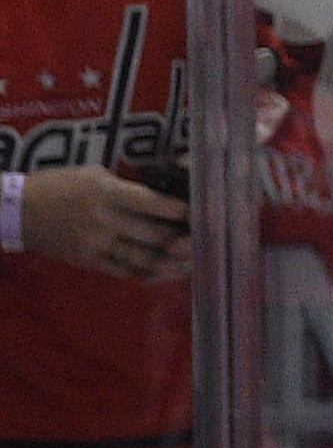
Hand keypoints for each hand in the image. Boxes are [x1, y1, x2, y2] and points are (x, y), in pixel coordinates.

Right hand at [17, 164, 187, 280]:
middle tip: (200, 239)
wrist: (17, 210)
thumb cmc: (58, 186)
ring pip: (145, 259)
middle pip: (157, 236)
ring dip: (169, 261)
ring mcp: (96, 243)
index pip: (154, 203)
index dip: (181, 210)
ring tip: (187, 259)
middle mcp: (104, 219)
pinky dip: (145, 272)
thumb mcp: (91, 175)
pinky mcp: (87, 260)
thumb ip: (125, 186)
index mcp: (107, 193)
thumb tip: (161, 196)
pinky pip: (125, 271)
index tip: (199, 213)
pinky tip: (160, 270)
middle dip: (181, 239)